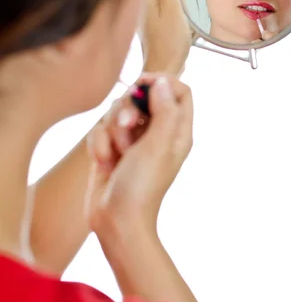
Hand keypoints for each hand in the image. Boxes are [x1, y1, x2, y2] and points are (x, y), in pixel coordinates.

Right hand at [85, 74, 192, 233]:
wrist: (116, 220)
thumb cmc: (142, 186)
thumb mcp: (158, 145)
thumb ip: (165, 110)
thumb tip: (162, 82)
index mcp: (177, 131)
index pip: (179, 91)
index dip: (162, 81)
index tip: (141, 83)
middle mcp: (158, 132)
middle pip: (143, 95)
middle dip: (129, 108)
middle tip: (128, 126)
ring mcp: (134, 140)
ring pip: (118, 111)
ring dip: (113, 131)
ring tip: (117, 154)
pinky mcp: (112, 148)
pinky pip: (100, 129)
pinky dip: (100, 144)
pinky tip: (105, 163)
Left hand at [139, 0, 194, 74]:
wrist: (163, 71)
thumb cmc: (169, 43)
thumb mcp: (173, 10)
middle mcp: (140, 2)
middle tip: (182, 5)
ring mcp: (144, 13)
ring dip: (175, 0)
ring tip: (181, 15)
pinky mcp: (150, 23)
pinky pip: (163, 8)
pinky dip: (173, 11)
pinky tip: (178, 22)